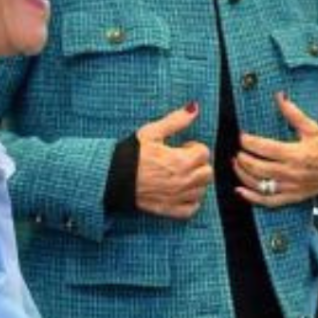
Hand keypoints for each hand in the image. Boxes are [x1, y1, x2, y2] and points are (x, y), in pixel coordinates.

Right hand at [134, 103, 212, 219]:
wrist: (110, 178)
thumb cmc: (130, 154)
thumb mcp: (151, 133)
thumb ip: (175, 121)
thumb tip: (194, 108)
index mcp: (180, 161)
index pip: (204, 153)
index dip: (194, 148)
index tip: (182, 148)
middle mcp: (182, 181)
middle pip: (207, 172)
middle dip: (198, 165)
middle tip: (183, 161)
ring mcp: (177, 197)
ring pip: (201, 190)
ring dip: (196, 182)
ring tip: (180, 175)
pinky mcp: (169, 209)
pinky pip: (191, 209)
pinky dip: (190, 201)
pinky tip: (180, 192)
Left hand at [233, 93, 317, 206]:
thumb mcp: (313, 128)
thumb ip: (294, 114)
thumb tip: (280, 96)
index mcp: (296, 153)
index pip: (264, 148)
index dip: (248, 142)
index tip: (242, 136)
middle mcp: (292, 172)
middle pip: (258, 167)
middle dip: (243, 158)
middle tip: (238, 150)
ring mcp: (292, 187)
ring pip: (259, 184)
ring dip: (243, 174)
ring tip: (236, 164)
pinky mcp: (293, 197)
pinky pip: (269, 201)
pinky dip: (252, 197)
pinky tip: (241, 190)